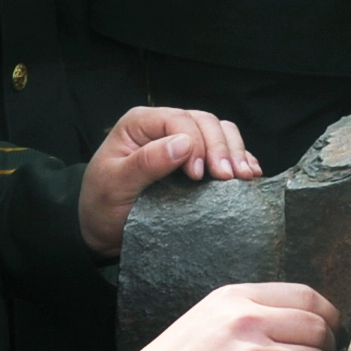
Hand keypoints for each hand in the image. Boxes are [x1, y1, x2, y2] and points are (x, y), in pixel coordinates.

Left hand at [79, 106, 260, 256]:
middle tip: (228, 177)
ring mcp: (182, 140)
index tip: (197, 174)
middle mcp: (163, 125)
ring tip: (244, 176)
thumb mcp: (114, 186)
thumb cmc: (101, 205)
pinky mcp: (196, 158)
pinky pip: (225, 148)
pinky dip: (240, 158)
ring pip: (220, 130)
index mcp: (140, 123)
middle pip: (205, 122)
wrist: (102, 230)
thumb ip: (145, 163)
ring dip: (236, 152)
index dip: (195, 142)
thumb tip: (183, 144)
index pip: (178, 119)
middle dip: (221, 148)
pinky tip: (249, 174)